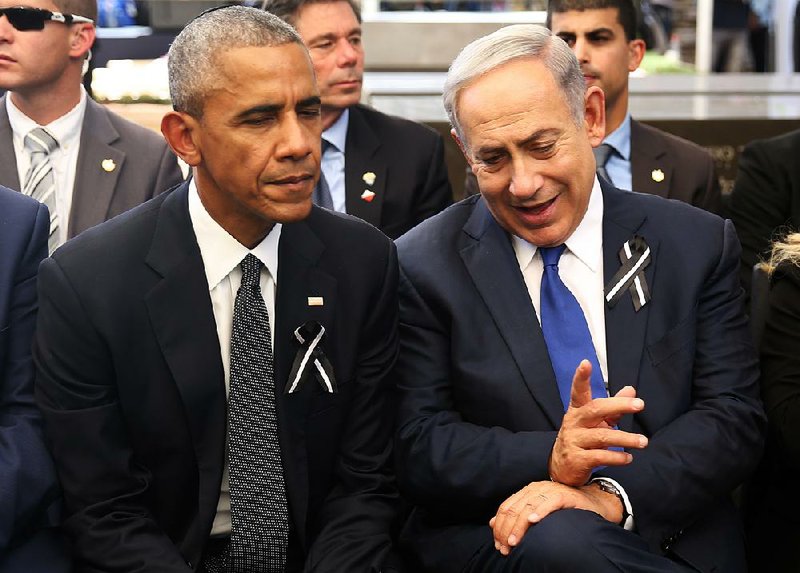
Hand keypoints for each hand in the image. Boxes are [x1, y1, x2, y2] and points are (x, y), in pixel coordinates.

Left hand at [489, 480, 622, 554]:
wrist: (592, 502)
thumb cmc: (564, 509)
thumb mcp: (537, 511)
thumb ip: (516, 516)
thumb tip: (492, 523)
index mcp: (527, 491)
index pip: (506, 507)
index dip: (499, 526)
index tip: (498, 544)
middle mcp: (536, 489)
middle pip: (514, 509)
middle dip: (506, 530)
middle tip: (504, 548)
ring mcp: (550, 490)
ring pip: (527, 507)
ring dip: (518, 527)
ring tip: (513, 542)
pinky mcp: (564, 495)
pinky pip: (549, 503)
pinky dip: (539, 512)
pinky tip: (532, 521)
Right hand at [549, 360, 647, 485]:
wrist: (563, 468)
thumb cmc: (582, 439)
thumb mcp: (596, 422)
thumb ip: (614, 407)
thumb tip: (631, 390)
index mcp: (578, 410)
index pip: (578, 391)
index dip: (581, 377)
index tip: (586, 363)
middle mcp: (574, 423)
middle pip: (595, 409)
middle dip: (619, 405)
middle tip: (640, 404)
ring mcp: (574, 441)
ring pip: (602, 436)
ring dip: (625, 438)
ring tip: (643, 441)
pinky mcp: (577, 459)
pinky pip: (600, 456)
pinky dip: (617, 457)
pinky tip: (628, 457)